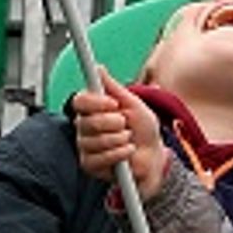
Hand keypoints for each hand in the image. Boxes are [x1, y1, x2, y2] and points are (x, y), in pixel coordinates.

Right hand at [72, 68, 167, 190]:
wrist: (153, 154)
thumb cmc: (141, 128)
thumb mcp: (132, 103)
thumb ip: (113, 88)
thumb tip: (99, 68)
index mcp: (91, 109)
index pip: (80, 101)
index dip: (96, 103)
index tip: (114, 104)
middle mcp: (83, 127)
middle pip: (89, 122)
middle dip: (115, 124)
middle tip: (125, 125)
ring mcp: (85, 146)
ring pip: (97, 141)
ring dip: (121, 140)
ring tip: (128, 140)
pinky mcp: (89, 165)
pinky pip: (102, 158)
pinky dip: (120, 154)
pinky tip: (127, 151)